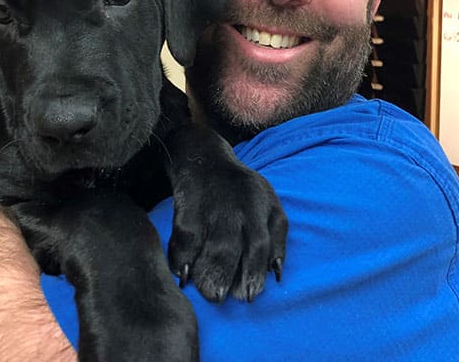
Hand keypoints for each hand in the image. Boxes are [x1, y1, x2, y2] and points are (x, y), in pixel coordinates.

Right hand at [165, 125, 287, 302]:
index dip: (254, 271)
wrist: (205, 160)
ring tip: (207, 292)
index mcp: (257, 208)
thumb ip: (278, 236)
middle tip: (222, 297)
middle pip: (228, 247)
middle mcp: (232, 210)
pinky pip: (182, 240)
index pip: (259, 243)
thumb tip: (277, 273)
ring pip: (203, 245)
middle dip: (225, 275)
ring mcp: (207, 211)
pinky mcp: (185, 211)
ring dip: (204, 273)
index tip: (250, 295)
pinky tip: (182, 273)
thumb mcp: (269, 203)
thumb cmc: (243, 189)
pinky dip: (180, 259)